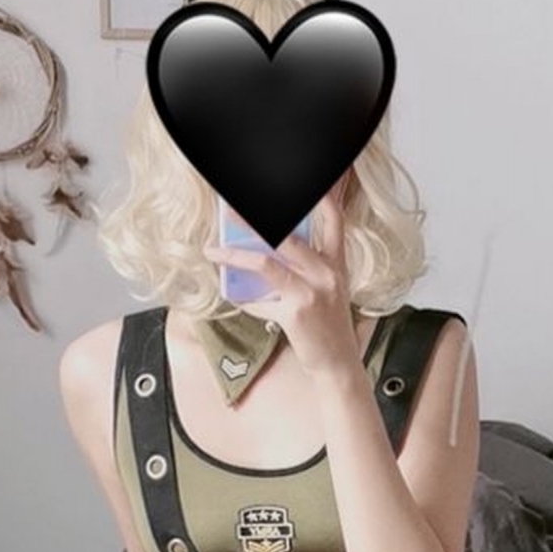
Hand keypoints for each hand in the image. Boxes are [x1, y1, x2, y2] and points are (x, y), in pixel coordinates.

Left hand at [203, 186, 362, 381]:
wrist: (338, 365)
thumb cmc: (328, 328)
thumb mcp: (326, 291)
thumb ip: (303, 269)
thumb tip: (264, 254)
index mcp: (336, 263)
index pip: (334, 218)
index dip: (321, 197)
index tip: (308, 186)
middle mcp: (326, 272)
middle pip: (286, 234)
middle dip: (253, 221)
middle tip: (230, 211)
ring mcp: (311, 292)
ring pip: (266, 263)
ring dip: (235, 255)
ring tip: (214, 251)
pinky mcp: (296, 313)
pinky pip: (260, 301)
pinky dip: (243, 299)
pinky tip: (233, 296)